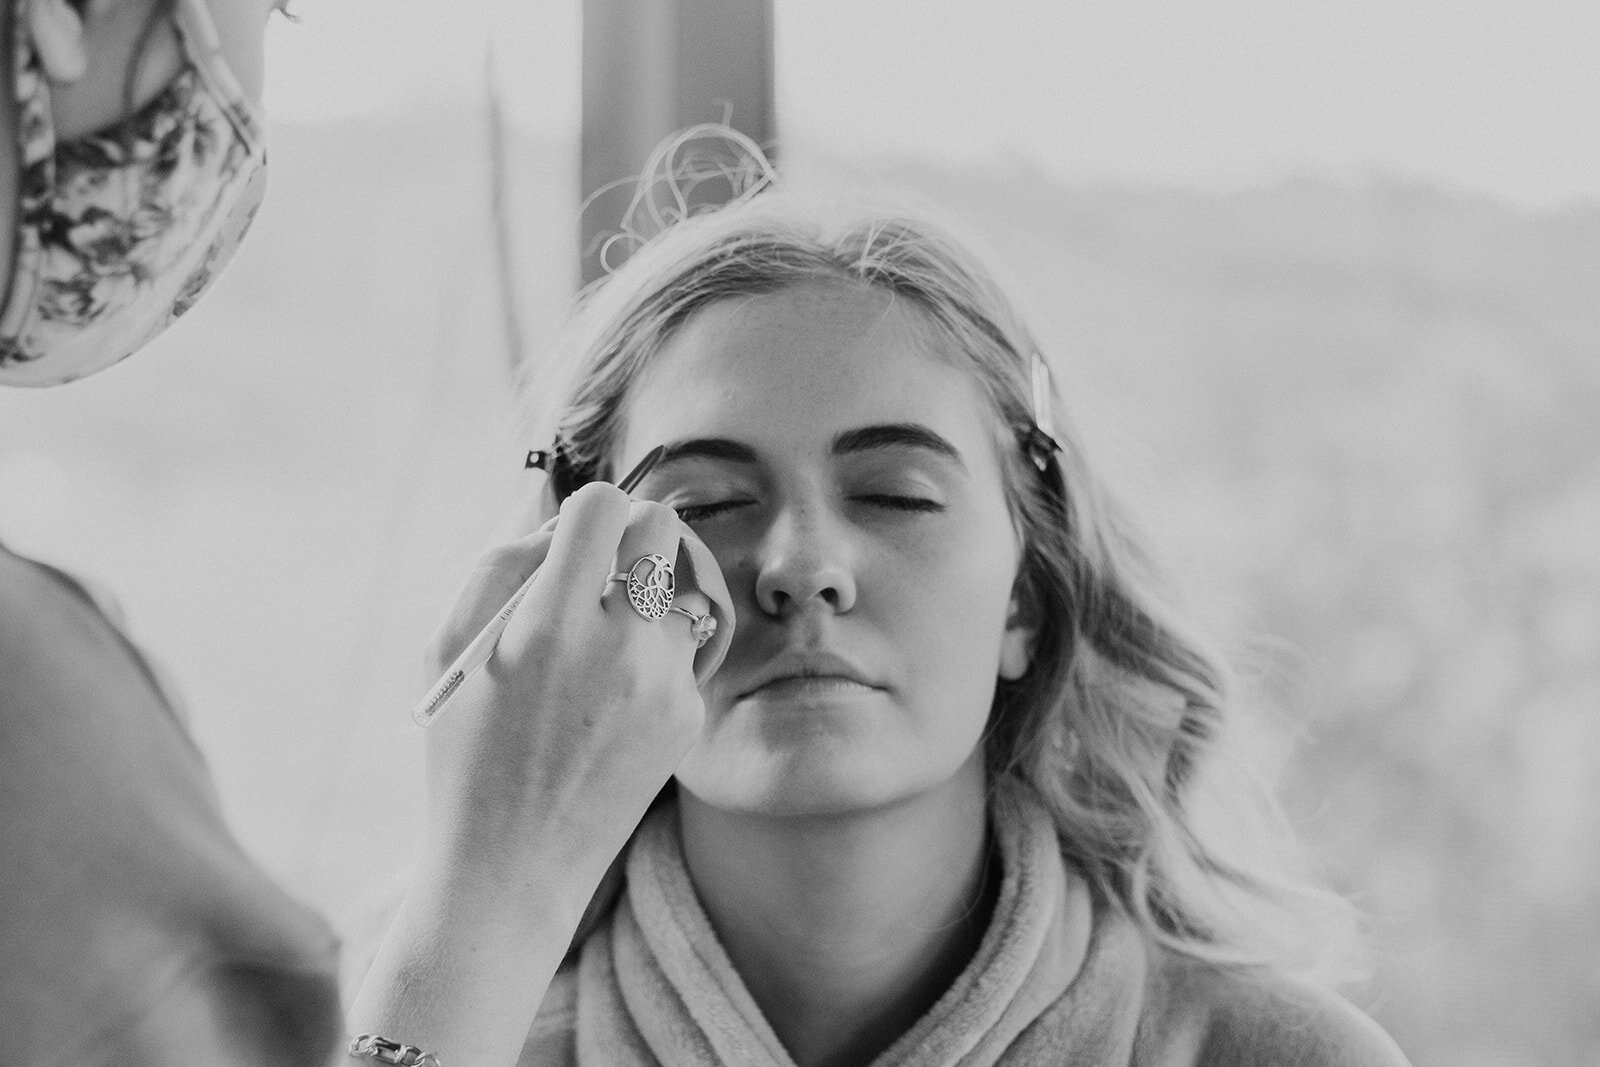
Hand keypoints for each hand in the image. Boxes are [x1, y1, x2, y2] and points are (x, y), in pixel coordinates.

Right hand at [418, 482, 727, 896]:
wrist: (515, 866)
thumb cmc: (467, 753)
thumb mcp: (449, 651)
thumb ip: (501, 568)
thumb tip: (559, 522)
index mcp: (550, 626)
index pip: (603, 506)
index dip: (585, 509)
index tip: (573, 538)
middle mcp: (619, 648)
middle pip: (664, 527)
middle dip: (632, 532)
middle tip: (602, 568)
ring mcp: (664, 685)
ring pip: (680, 588)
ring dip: (647, 599)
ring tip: (604, 647)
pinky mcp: (688, 717)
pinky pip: (685, 650)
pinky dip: (655, 657)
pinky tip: (614, 701)